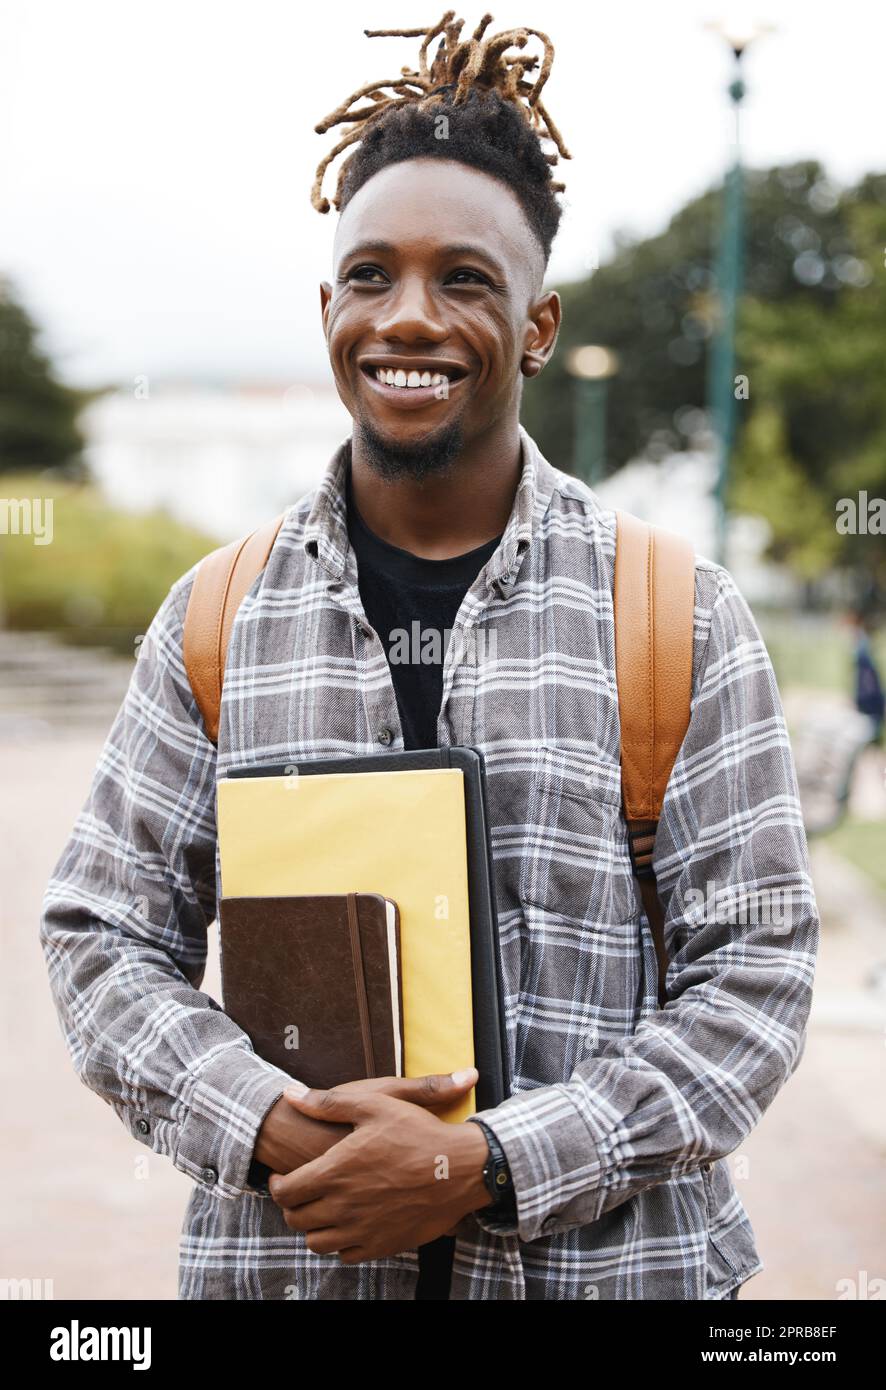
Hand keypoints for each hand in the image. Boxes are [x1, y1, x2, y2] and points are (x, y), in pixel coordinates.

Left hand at [267, 1083, 490, 1261]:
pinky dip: (340, 1242)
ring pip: (317, 1243)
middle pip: (296, 1220)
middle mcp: (343, 1206)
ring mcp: (362, 1229)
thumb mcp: (373, 1104)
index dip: (276, 1185)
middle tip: (300, 1193)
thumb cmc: (416, 1131)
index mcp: (334, 1172)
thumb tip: (288, 1095)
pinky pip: (347, 1254)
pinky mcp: (382, 1245)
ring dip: (313, 1227)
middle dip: (291, 1206)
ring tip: (322, 1209)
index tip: (282, 1177)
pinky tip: (349, 1223)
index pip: (284, 1192)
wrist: (459, 1168)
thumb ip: (327, 1103)